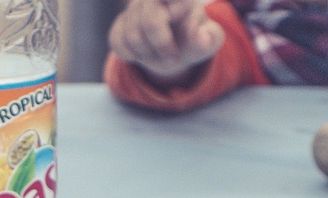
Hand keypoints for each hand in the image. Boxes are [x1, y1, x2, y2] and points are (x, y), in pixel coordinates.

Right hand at [108, 0, 225, 85]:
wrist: (173, 49)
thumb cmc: (194, 40)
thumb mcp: (209, 41)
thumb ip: (209, 39)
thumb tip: (200, 36)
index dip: (167, 21)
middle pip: (149, 21)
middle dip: (161, 46)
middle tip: (174, 59)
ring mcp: (135, 8)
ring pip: (131, 34)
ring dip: (146, 54)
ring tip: (160, 56)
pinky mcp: (120, 22)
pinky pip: (117, 41)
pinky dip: (130, 55)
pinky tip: (142, 54)